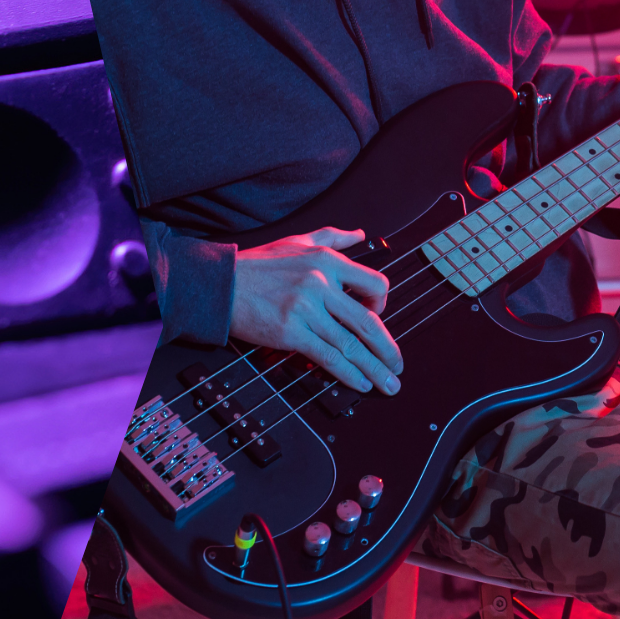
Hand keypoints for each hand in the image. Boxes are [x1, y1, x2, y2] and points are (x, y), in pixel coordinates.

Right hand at [230, 227, 403, 394]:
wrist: (221, 283)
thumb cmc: (258, 264)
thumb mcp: (298, 240)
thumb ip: (332, 237)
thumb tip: (360, 235)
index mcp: (327, 261)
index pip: (375, 284)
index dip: (384, 305)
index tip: (380, 317)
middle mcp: (321, 284)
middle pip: (368, 321)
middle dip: (388, 349)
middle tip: (398, 365)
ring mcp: (306, 310)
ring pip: (351, 344)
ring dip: (374, 368)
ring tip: (387, 384)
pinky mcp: (291, 332)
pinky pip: (327, 357)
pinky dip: (348, 373)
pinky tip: (360, 383)